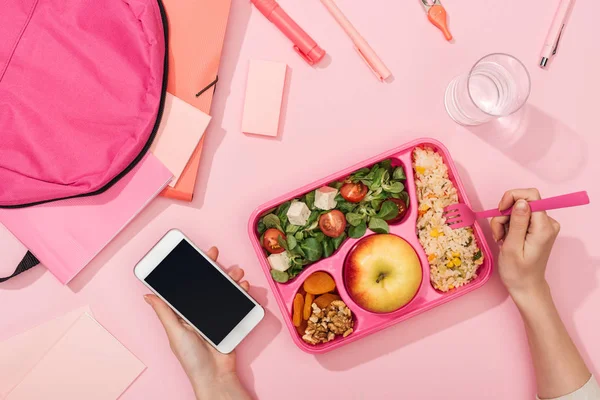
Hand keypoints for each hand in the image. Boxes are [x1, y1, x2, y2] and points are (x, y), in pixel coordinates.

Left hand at [144, 247, 250, 399]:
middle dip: (211, 268)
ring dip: (229, 278)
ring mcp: (215, 315)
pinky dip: (241, 292)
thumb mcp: (175, 332)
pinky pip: (236, 302)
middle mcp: (198, 312)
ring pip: (222, 289)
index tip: (192, 254)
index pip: (185, 286)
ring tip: (236, 272)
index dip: (189, 269)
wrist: (216, 376)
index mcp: (182, 313)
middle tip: (214, 254)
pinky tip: (243, 287)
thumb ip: (164, 312)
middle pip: (206, 283)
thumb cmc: (191, 358)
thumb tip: (147, 295)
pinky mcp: (230, 321)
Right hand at [490, 189, 560, 297]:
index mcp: (543, 227)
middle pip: (522, 202)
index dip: (512, 197)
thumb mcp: (512, 247)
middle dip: (505, 214)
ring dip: (504, 222)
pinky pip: (520, 217)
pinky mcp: (538, 228)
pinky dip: (509, 226)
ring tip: (502, 239)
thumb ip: (518, 222)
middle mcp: (548, 223)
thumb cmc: (517, 271)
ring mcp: (543, 225)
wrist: (526, 286)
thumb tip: (521, 201)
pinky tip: (507, 239)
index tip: (500, 211)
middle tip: (499, 232)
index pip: (531, 196)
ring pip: (518, 210)